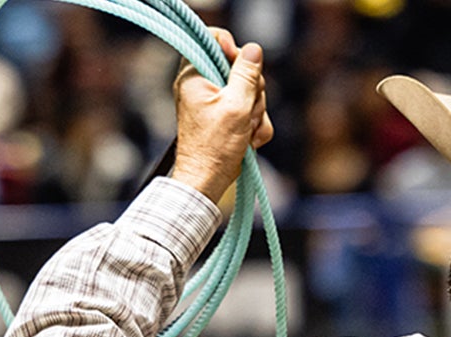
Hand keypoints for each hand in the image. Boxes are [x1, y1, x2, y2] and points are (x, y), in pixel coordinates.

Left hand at [169, 28, 273, 203]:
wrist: (207, 182)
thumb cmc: (214, 148)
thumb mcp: (236, 106)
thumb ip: (246, 75)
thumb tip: (253, 50)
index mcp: (195, 75)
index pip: (215, 39)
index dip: (233, 49)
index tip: (242, 68)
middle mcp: (203, 84)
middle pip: (240, 67)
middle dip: (252, 92)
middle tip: (246, 112)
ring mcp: (216, 101)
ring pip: (250, 90)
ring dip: (256, 113)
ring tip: (247, 132)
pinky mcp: (227, 116)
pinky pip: (251, 110)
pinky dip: (255, 125)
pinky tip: (250, 141)